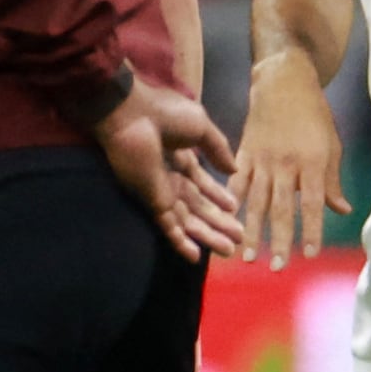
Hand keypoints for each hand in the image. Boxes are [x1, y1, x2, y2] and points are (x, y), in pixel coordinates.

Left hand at [97, 76, 242, 261]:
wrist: (131, 115)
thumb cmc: (165, 114)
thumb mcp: (201, 126)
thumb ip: (218, 149)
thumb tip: (234, 169)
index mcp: (181, 157)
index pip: (201, 183)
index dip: (218, 196)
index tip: (234, 208)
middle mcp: (172, 178)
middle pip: (199, 206)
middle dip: (219, 222)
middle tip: (239, 238)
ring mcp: (162, 192)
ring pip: (188, 221)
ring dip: (208, 236)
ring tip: (229, 250)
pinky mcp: (152, 202)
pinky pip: (168, 226)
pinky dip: (180, 242)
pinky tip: (195, 257)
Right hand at [231, 74, 341, 266]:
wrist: (284, 82)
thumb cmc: (314, 116)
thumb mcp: (332, 146)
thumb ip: (332, 181)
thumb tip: (342, 211)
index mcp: (311, 162)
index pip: (311, 203)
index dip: (310, 229)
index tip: (309, 254)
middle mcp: (285, 163)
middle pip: (280, 207)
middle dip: (278, 240)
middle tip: (276, 267)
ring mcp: (262, 158)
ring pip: (255, 200)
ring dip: (251, 230)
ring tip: (247, 255)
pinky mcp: (244, 152)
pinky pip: (237, 181)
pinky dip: (232, 202)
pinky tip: (226, 221)